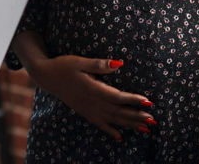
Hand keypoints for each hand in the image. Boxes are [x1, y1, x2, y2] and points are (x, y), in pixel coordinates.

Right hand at [26, 55, 154, 140]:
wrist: (45, 77)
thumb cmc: (63, 66)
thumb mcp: (79, 61)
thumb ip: (99, 64)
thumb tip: (118, 64)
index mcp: (92, 88)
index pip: (116, 96)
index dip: (132, 100)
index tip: (148, 101)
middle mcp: (91, 102)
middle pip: (117, 111)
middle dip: (136, 116)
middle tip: (152, 120)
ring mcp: (87, 109)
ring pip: (111, 119)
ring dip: (128, 124)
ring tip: (144, 128)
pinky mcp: (84, 112)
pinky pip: (99, 124)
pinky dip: (110, 131)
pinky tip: (120, 137)